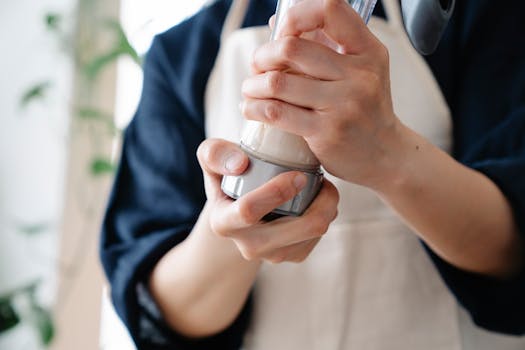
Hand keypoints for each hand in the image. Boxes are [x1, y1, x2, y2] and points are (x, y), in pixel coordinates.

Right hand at [197, 138, 338, 262]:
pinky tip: (318, 200)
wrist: (239, 208)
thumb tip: (240, 164)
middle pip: (298, 228)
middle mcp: (248, 246)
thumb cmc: (228, 176)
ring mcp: (272, 255)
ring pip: (314, 231)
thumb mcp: (211, 158)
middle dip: (320, 202)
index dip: (276, 191)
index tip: (298, 174)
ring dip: (327, 206)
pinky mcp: (293, 256)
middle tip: (322, 178)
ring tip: (321, 185)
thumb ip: (215, 153)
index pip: (248, 211)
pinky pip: (319, 236)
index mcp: (223, 223)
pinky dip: (326, 215)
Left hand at [241, 0, 402, 189]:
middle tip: (257, 66)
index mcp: (368, 52)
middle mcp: (360, 75)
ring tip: (250, 89)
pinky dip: (254, 107)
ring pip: (277, 82)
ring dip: (253, 84)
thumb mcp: (359, 72)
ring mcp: (344, 105)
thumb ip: (323, 44)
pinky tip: (251, 108)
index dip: (296, 16)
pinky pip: (276, 112)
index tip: (282, 32)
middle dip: (262, 55)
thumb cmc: (366, 110)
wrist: (386, 155)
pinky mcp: (326, 132)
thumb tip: (278, 21)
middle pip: (291, 48)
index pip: (330, 9)